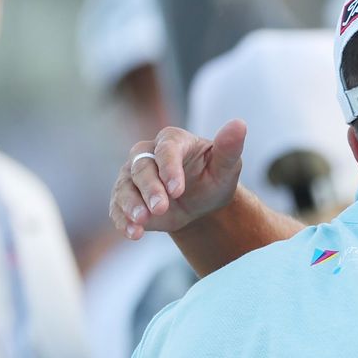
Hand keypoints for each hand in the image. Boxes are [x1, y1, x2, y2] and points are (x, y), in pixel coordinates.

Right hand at [110, 120, 246, 238]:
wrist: (200, 203)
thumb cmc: (214, 177)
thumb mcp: (227, 166)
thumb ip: (230, 147)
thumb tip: (239, 124)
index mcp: (173, 140)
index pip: (166, 150)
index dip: (169, 169)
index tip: (177, 189)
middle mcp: (147, 154)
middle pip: (142, 168)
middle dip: (150, 189)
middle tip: (160, 208)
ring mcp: (133, 175)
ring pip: (125, 187)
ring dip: (131, 204)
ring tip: (141, 221)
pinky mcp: (125, 197)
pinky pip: (118, 207)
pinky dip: (123, 220)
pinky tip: (134, 233)